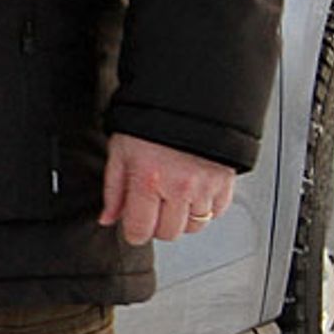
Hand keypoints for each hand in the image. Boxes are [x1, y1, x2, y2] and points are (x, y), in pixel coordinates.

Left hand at [99, 133, 236, 245]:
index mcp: (148, 180)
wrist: (189, 100)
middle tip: (152, 210)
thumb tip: (108, 218)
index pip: (140, 230)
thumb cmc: (151, 121)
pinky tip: (193, 194)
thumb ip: (114, 190)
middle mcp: (179, 187)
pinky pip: (217, 212)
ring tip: (172, 199)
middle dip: (157, 226)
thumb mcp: (120, 151)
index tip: (133, 229)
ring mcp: (205, 187)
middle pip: (168, 233)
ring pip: (194, 226)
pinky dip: (205, 209)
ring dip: (181, 219)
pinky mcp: (226, 182)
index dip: (133, 233)